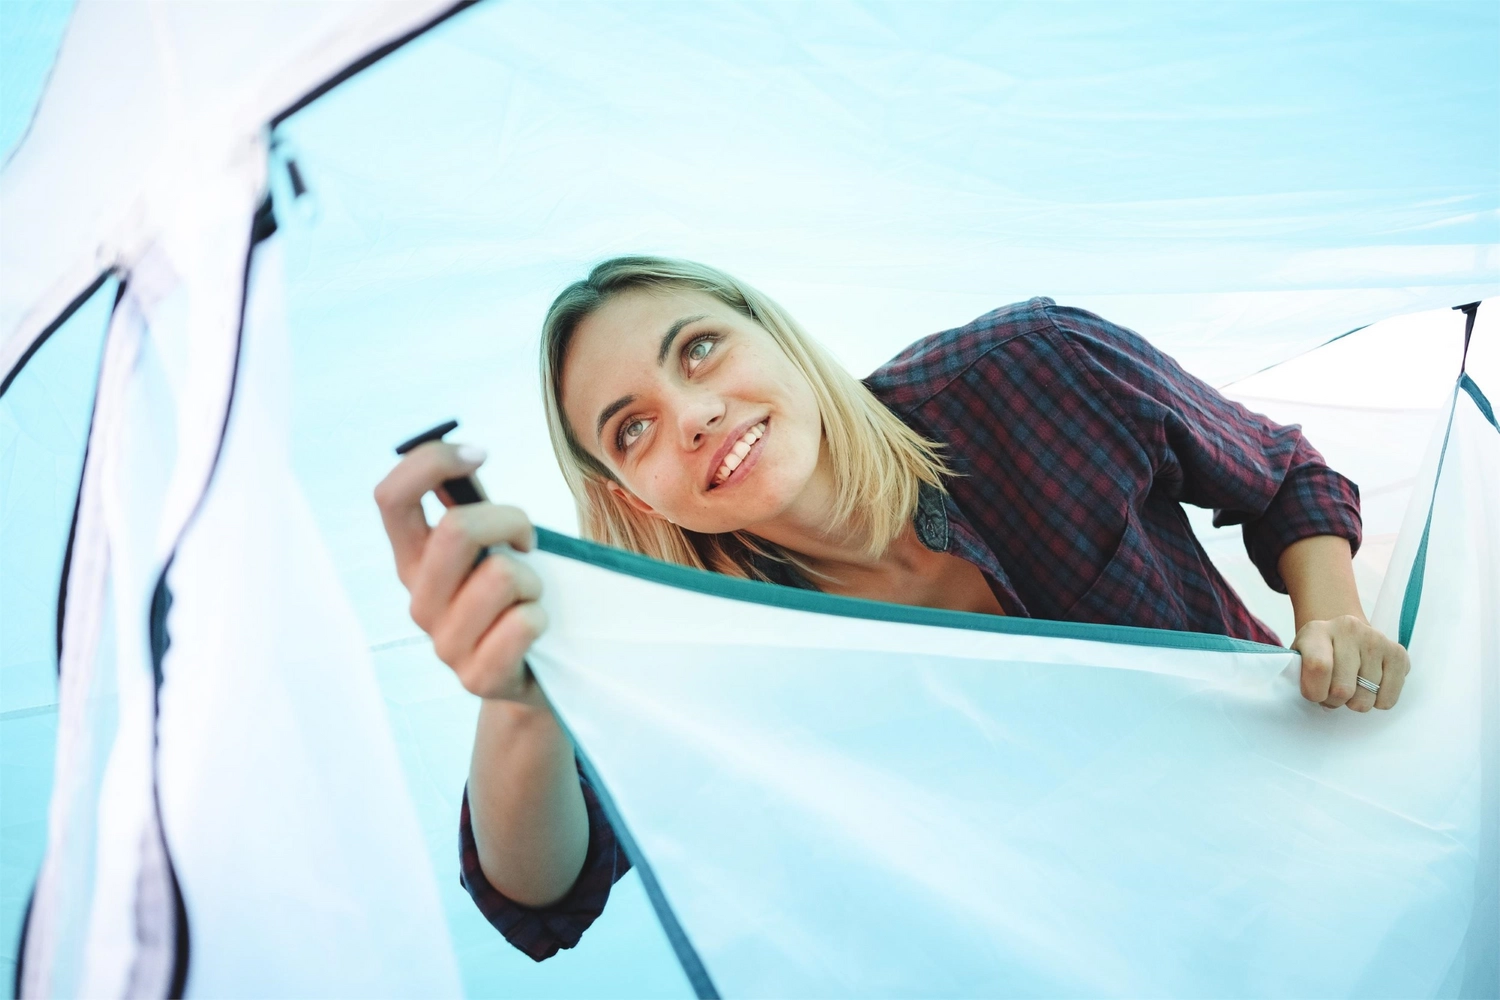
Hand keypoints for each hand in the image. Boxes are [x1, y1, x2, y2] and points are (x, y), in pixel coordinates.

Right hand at [373, 441, 546, 700]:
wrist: (532, 676)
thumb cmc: (513, 599)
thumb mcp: (488, 549)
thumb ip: (474, 511)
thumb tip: (463, 457)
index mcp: (413, 562)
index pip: (390, 497)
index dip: (432, 462)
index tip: (479, 456)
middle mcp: (419, 601)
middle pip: (457, 531)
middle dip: (509, 519)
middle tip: (527, 539)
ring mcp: (444, 644)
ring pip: (500, 576)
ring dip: (532, 580)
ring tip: (529, 597)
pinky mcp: (477, 677)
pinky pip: (522, 623)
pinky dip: (541, 617)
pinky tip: (535, 629)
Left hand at [1291, 614, 1409, 711]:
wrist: (1345, 633)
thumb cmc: (1320, 652)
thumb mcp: (1300, 658)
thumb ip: (1300, 675)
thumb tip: (1319, 698)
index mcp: (1317, 631)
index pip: (1318, 667)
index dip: (1315, 692)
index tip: (1315, 695)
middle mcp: (1349, 630)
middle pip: (1343, 688)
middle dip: (1335, 701)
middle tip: (1332, 693)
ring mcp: (1376, 639)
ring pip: (1365, 697)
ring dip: (1355, 702)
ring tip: (1351, 688)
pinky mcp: (1397, 653)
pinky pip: (1388, 698)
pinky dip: (1377, 702)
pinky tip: (1369, 689)